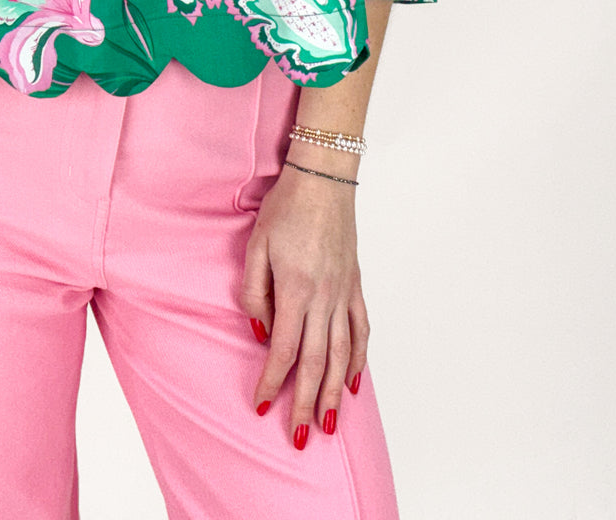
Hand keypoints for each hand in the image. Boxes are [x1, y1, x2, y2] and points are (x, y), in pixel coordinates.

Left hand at [239, 165, 368, 448]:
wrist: (324, 178)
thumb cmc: (286, 207)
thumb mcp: (256, 245)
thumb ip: (254, 291)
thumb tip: (259, 330)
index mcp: (296, 288)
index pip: (283, 349)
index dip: (273, 382)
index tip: (263, 406)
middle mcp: (324, 297)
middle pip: (315, 362)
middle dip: (305, 403)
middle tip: (299, 438)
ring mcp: (344, 293)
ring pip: (341, 354)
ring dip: (333, 393)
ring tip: (328, 425)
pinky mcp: (356, 286)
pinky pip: (360, 331)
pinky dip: (358, 360)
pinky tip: (351, 382)